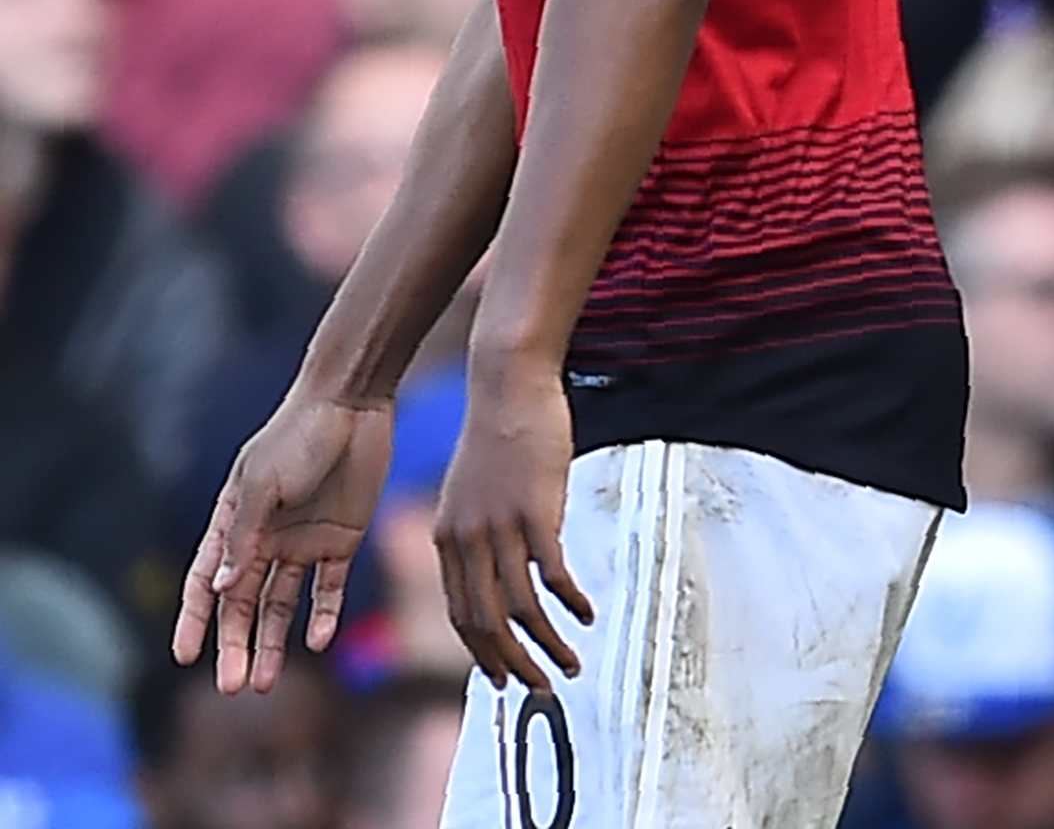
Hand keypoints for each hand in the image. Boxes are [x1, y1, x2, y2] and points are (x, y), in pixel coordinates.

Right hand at [174, 393, 392, 692]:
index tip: (185, 658)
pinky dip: (323, 616)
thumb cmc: (297, 436)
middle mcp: (264, 540)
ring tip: (266, 682)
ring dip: (274, 643)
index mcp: (233, 524)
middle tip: (232, 688)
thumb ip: (244, 536)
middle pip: (244, 604)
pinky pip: (328, 588)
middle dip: (235, 646)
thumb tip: (221, 590)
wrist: (353, 404)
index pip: (206, 582)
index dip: (194, 620)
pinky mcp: (342, 540)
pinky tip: (318, 642)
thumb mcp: (263, 484)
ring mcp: (302, 542)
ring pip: (282, 605)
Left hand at [434, 359, 591, 690]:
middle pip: (486, 622)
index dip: (482, 651)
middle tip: (539, 687)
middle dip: (514, 663)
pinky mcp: (534, 512)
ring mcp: (499, 527)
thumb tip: (508, 561)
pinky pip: (550, 573)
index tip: (503, 676)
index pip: (459, 613)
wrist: (507, 386)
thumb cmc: (498, 432)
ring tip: (569, 664)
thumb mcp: (475, 489)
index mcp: (447, 538)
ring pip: (518, 607)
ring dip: (545, 644)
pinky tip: (586, 613)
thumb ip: (482, 529)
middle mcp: (466, 540)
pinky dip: (569, 601)